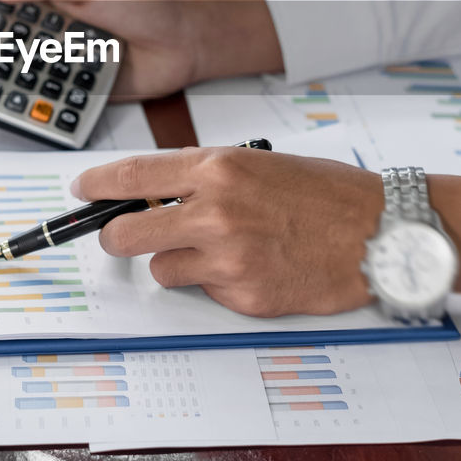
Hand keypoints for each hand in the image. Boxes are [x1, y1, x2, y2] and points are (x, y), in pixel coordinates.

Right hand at [0, 0, 282, 100]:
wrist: (186, 44)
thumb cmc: (147, 5)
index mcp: (50, 1)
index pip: (2, 7)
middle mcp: (52, 33)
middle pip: (5, 47)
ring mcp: (65, 64)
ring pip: (23, 77)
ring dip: (6, 84)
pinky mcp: (80, 93)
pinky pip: (51, 101)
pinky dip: (36, 105)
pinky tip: (24, 108)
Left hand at [72, 146, 381, 316]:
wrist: (380, 232)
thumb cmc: (326, 193)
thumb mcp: (259, 163)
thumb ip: (204, 176)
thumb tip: (153, 192)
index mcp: (218, 168)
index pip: (131, 176)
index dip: (96, 185)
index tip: (80, 191)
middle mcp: (215, 211)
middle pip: (125, 234)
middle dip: (118, 237)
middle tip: (125, 235)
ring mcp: (227, 258)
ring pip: (162, 269)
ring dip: (177, 262)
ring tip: (220, 249)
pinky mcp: (242, 296)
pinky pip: (203, 292)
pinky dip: (216, 284)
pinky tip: (252, 267)